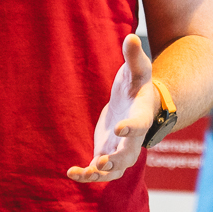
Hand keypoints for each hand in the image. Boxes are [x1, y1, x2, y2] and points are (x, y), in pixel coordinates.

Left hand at [69, 34, 157, 183]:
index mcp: (141, 116)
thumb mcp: (137, 69)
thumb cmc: (137, 84)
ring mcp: (120, 148)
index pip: (139, 123)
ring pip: (115, 170)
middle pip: (129, 154)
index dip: (131, 127)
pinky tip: (71, 173)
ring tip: (85, 173)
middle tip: (104, 162)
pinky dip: (86, 175)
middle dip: (117, 160)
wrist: (136, 103)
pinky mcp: (106, 154)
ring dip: (102, 174)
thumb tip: (131, 36)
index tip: (119, 126)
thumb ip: (134, 56)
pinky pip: (98, 171)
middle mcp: (133, 138)